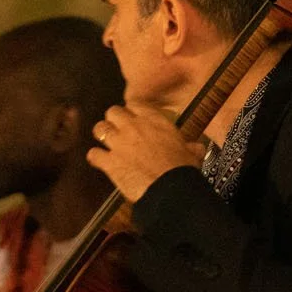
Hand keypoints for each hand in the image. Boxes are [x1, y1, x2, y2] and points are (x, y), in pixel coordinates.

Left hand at [86, 101, 203, 201]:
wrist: (170, 188)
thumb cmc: (182, 168)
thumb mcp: (191, 153)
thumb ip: (191, 147)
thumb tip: (198, 148)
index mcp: (154, 120)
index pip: (135, 104)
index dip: (132, 111)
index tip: (134, 118)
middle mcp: (133, 126)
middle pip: (112, 111)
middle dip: (114, 120)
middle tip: (118, 130)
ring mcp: (118, 143)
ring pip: (99, 128)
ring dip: (102, 135)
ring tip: (106, 143)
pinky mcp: (109, 161)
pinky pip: (93, 154)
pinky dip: (95, 158)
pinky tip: (99, 162)